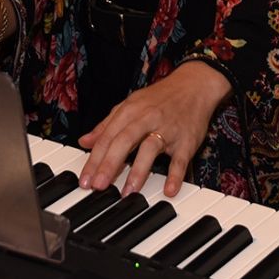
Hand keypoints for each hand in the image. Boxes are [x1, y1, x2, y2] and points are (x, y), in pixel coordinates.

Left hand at [76, 61, 230, 198]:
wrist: (194, 85)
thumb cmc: (159, 98)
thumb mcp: (130, 105)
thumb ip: (107, 125)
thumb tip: (85, 141)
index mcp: (130, 111)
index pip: (107, 137)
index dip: (94, 159)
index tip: (84, 179)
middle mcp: (147, 118)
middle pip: (124, 141)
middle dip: (109, 164)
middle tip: (98, 185)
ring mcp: (168, 129)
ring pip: (150, 148)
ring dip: (138, 171)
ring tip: (127, 192)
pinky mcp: (187, 140)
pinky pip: (180, 159)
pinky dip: (175, 175)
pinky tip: (168, 190)